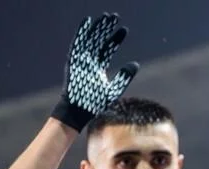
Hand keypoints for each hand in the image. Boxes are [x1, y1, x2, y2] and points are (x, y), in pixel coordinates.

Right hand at [50, 13, 138, 131]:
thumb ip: (124, 77)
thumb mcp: (114, 89)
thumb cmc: (95, 103)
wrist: (79, 111)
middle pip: (99, 41)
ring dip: (97, 28)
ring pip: (90, 39)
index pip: (108, 49)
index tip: (124, 30)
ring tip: (106, 16)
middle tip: (115, 17)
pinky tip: (87, 22)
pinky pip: (77, 44)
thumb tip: (135, 64)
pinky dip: (81, 33)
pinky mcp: (73, 61)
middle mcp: (89, 62)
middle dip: (106, 29)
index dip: (116, 39)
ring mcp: (81, 60)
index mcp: (98, 68)